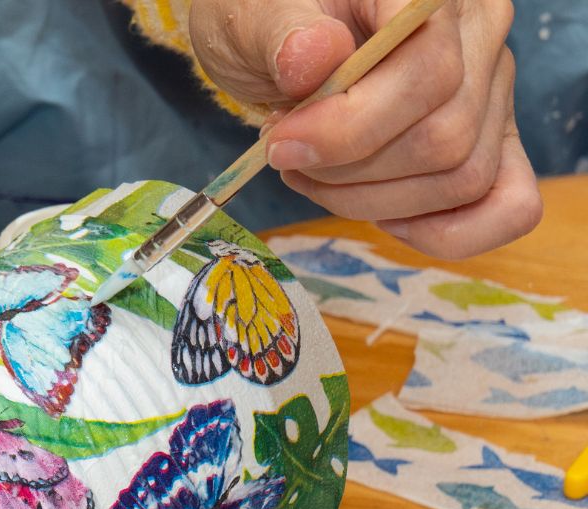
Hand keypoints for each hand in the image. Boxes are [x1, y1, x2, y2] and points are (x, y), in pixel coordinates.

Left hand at [187, 0, 541, 258]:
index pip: (429, 75)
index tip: (281, 144)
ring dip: (372, 201)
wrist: (276, 43)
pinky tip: (379, 212)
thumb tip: (316, 57)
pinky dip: (441, 231)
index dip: (349, 129)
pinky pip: (509, 208)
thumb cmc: (271, 25)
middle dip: (350, 170)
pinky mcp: (492, 146)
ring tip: (312, 175)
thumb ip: (282, 32)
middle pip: (447, 139)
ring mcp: (494, 96)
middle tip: (287, 157)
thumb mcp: (256, 17)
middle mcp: (482, 39)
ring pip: (464, 178)